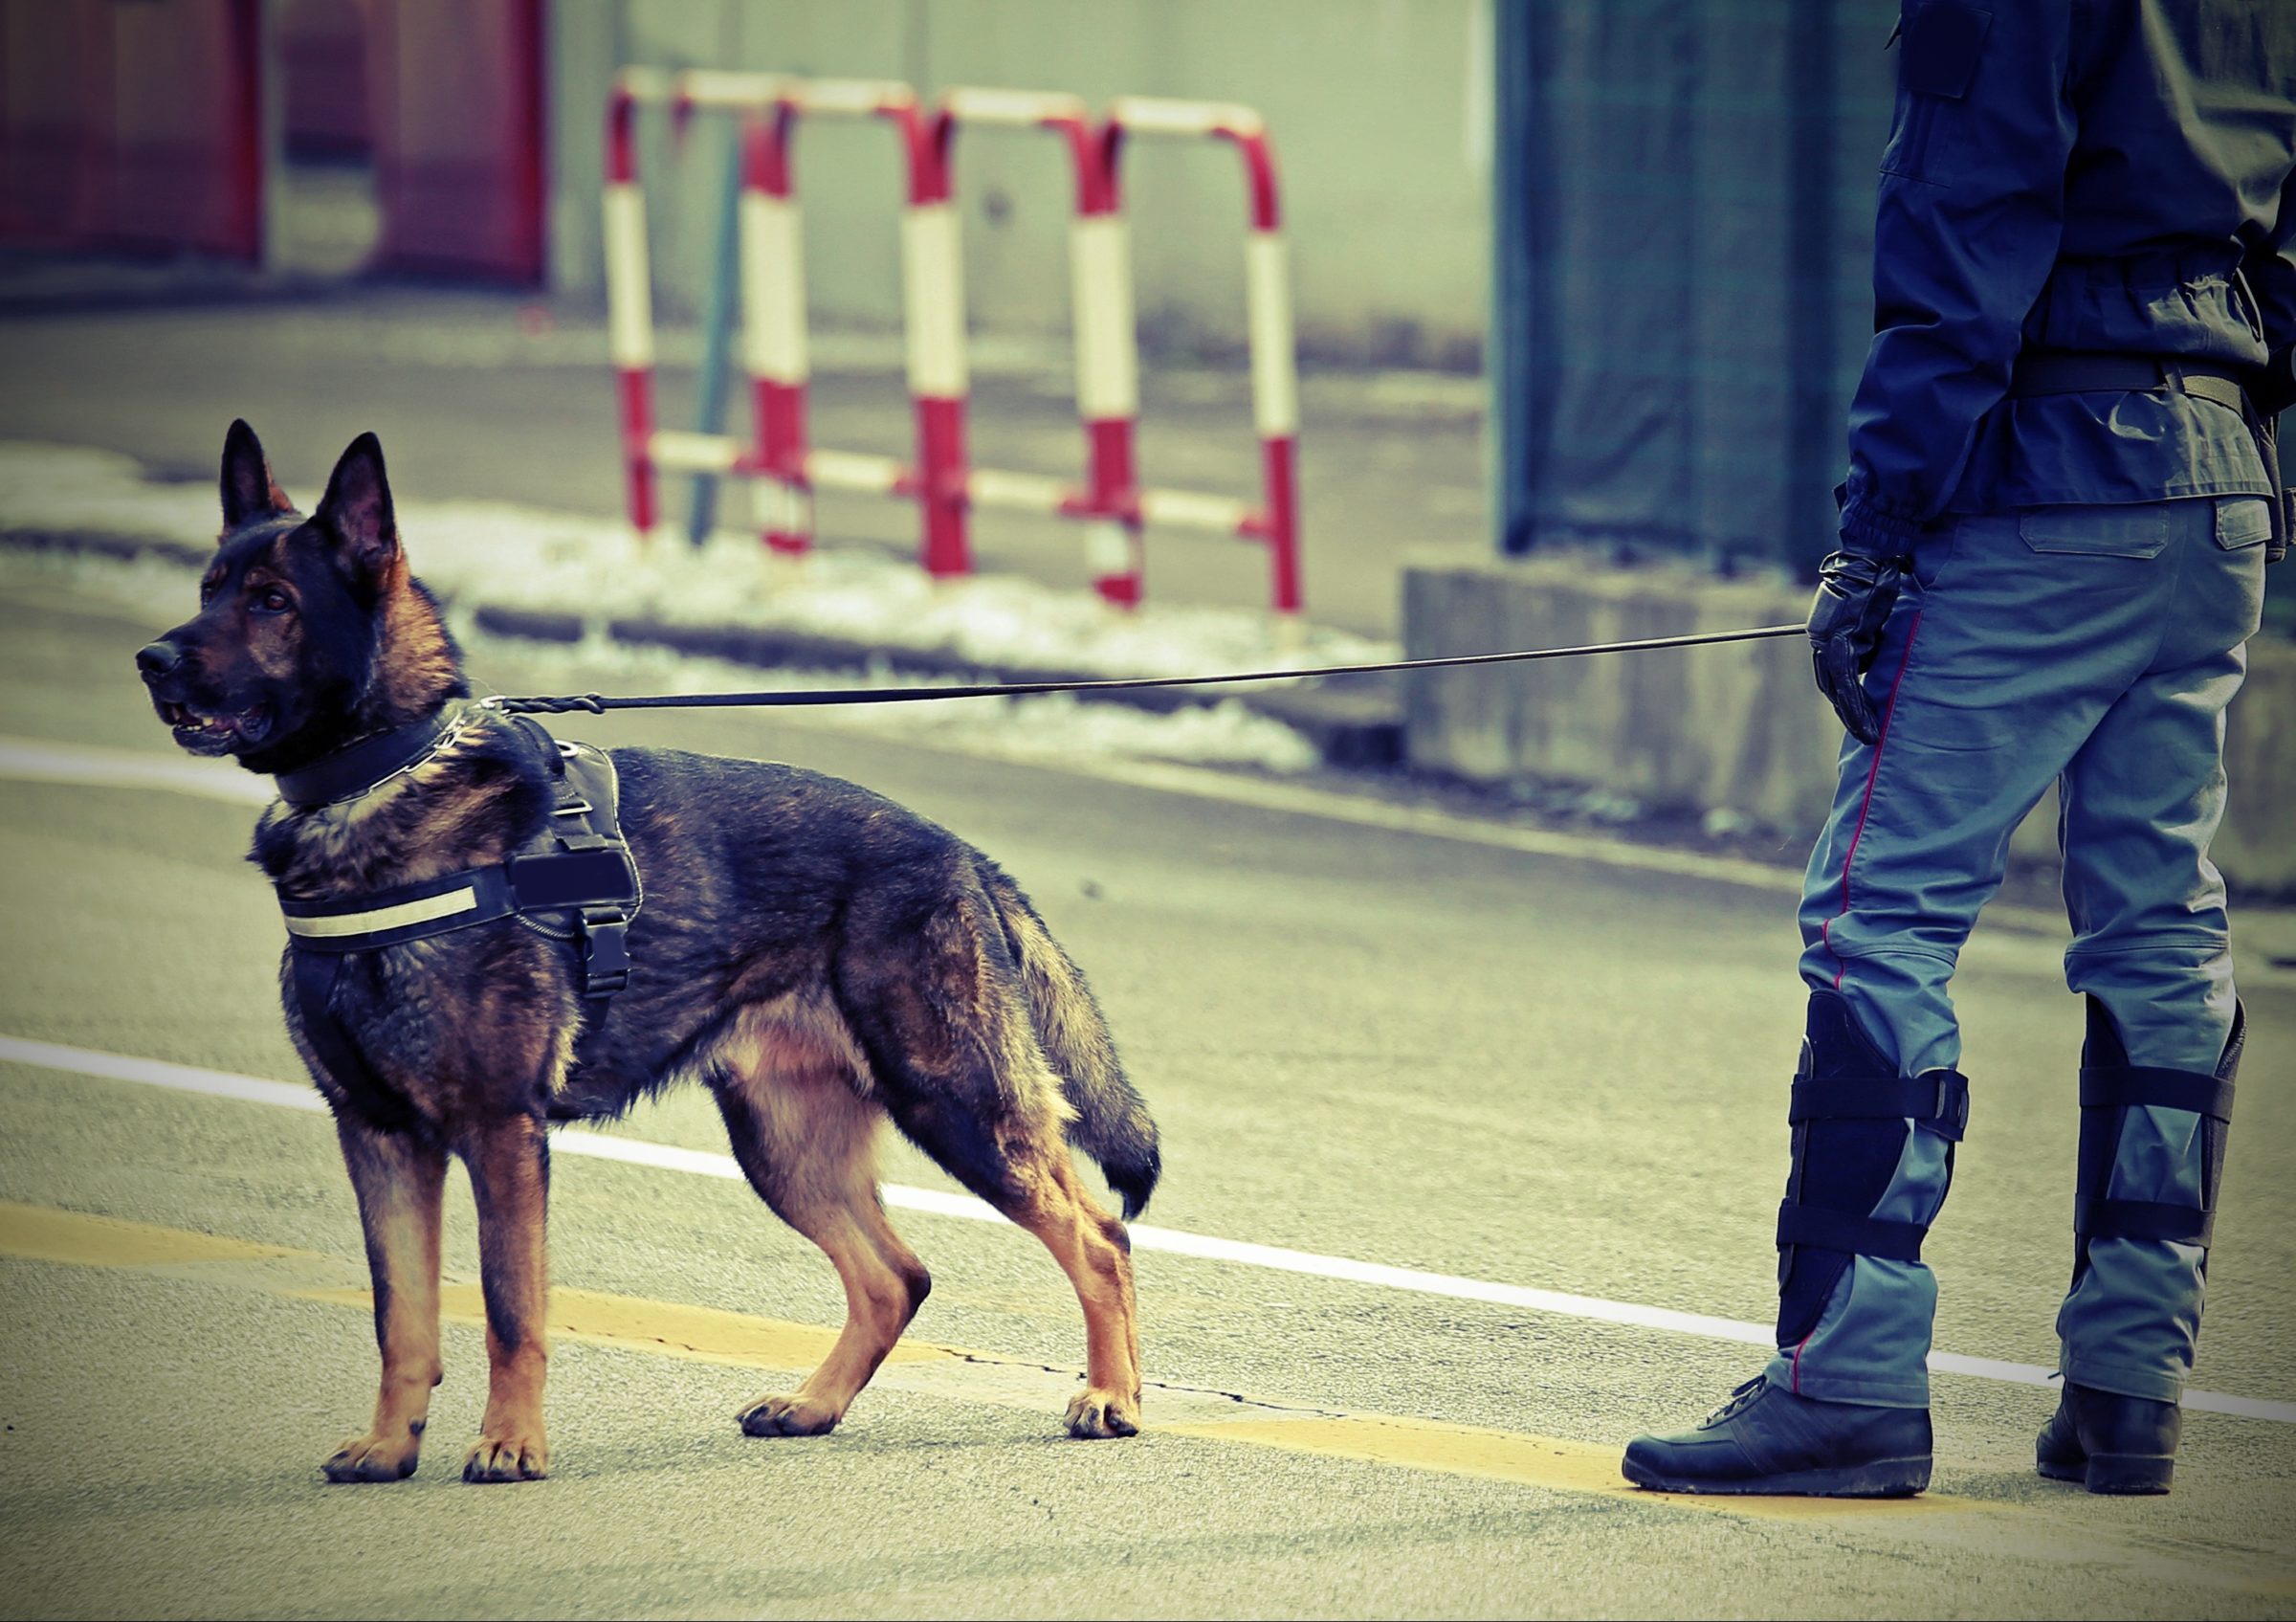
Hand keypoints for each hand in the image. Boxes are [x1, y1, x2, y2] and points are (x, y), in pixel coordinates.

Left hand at [1807, 548, 1903, 745]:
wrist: (1872, 558)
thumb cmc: (1878, 580)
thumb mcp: (1874, 615)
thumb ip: (1872, 636)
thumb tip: (1880, 655)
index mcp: (1831, 633)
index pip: (1836, 673)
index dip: (1847, 696)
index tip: (1860, 715)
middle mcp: (1824, 638)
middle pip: (1832, 684)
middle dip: (1849, 711)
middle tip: (1866, 734)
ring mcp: (1828, 640)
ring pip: (1837, 688)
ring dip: (1853, 714)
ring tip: (1869, 736)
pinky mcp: (1838, 642)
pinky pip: (1846, 680)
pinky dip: (1855, 703)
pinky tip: (1865, 722)